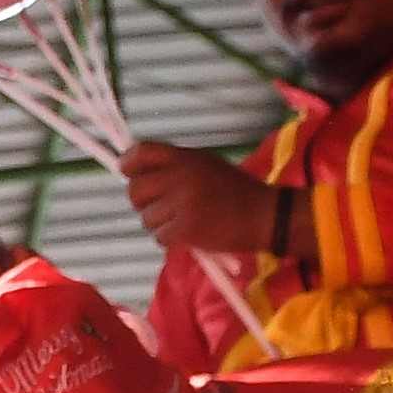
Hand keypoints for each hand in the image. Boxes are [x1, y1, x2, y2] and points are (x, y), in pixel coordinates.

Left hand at [119, 140, 288, 263]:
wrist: (264, 215)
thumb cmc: (237, 191)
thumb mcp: (207, 166)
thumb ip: (176, 166)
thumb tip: (138, 173)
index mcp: (185, 157)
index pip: (141, 153)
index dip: (129, 163)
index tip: (128, 172)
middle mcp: (180, 176)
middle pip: (135, 190)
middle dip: (141, 202)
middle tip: (158, 207)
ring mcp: (182, 203)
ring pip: (146, 218)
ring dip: (159, 224)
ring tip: (182, 221)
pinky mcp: (185, 228)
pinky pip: (159, 237)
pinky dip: (170, 239)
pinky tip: (188, 234)